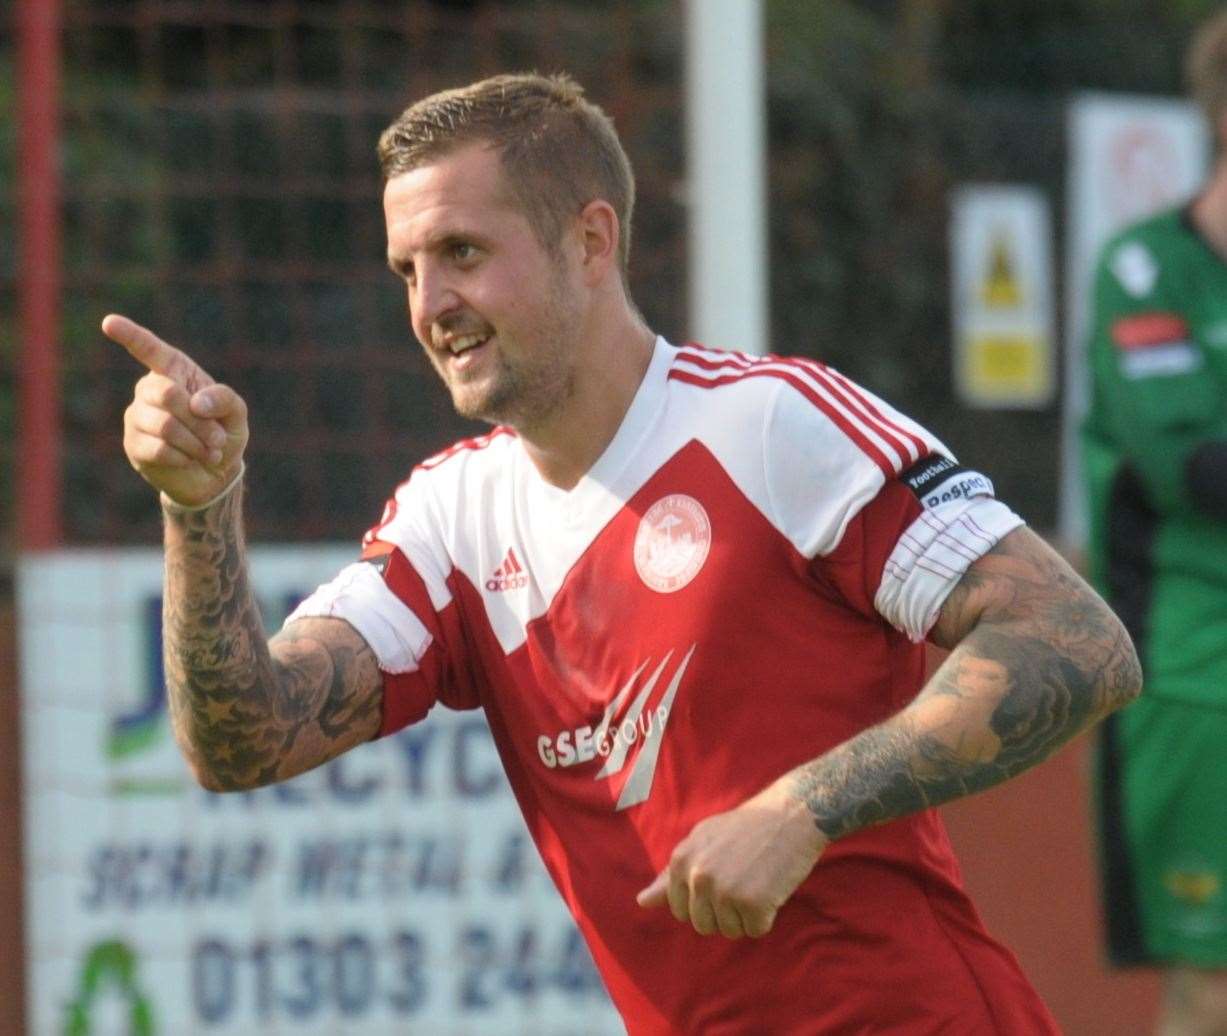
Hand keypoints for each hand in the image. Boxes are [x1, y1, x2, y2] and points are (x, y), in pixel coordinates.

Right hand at [103, 314, 248, 507]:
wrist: (215, 472)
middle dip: (199, 420)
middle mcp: (149, 389)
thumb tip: (195, 403)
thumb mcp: (235, 413)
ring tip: (209, 451)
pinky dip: (185, 457)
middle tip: (217, 438)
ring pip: (165, 425)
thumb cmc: (222, 433)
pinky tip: (189, 459)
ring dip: (196, 442)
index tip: (109, 322)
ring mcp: (137, 416)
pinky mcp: (134, 444)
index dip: (130, 335)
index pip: (149, 348)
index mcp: (173, 371)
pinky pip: (160, 449)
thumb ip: (223, 398)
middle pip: (167, 394)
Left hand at [636, 777, 826, 938]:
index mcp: (681, 860)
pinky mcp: (753, 903)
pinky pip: (755, 930)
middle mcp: (698, 877)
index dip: (704, 901)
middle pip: (703, 925)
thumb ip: (672, 875)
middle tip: (743, 879)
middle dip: (723, 911)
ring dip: (745, 915)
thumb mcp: (702, 841)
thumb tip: (641, 903)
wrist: (789, 815)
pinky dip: (766, 916)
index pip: (680, 909)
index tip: (722, 878)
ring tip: (756, 881)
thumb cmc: (746, 828)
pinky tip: (771, 888)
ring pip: (729, 930)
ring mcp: (725, 891)